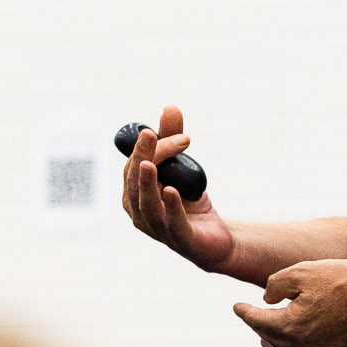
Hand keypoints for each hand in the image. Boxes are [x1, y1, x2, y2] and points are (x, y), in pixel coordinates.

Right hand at [120, 104, 234, 271]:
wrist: (212, 238)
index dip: (148, 147)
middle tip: (151, 134)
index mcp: (133, 194)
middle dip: (143, 157)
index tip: (170, 131)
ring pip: (146, 205)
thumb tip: (170, 106)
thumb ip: (172, 140)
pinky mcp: (180, 240)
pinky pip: (172, 223)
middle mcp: (138, 212)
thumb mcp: (181, 168)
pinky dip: (171, 207)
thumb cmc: (187, 204)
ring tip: (149, 164)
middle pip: (136, 183)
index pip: (134, 166)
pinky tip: (172, 191)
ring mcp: (157, 229)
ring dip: (147, 184)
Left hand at [232, 259, 346, 346]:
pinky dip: (301, 345)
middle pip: (271, 340)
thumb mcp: (302, 272)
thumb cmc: (343, 279)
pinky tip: (303, 337)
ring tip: (269, 337)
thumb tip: (267, 298)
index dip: (244, 312)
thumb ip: (276, 285)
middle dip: (259, 329)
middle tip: (252, 319)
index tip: (236, 307)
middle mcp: (304, 346)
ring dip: (278, 343)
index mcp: (290, 326)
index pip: (257, 321)